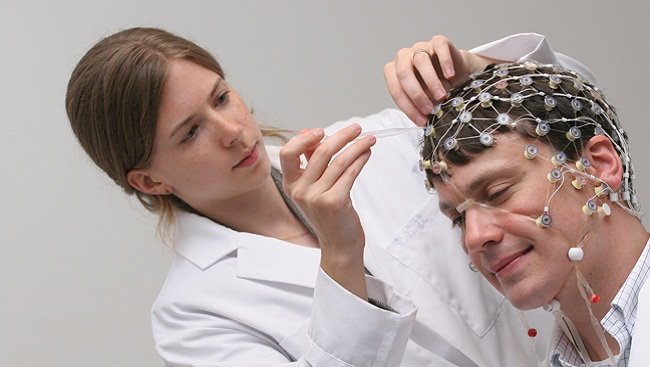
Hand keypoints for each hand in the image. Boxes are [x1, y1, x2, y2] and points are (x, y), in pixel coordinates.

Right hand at [279, 124, 375, 299]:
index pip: (288, 153)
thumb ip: (310, 160)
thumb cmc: (329, 215)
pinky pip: (349, 173)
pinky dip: (360, 159)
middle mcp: (300, 191)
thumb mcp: (314, 187)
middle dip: (342, 136)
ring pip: (339, 161)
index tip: (321, 131)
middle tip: (356, 128)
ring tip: (369, 139)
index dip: (304, 139)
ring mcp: (316, 197)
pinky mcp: (334, 202)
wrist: (339, 245)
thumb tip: (307, 132)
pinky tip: (367, 153)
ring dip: (357, 146)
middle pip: (320, 152)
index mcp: (292, 184)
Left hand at [384, 35, 501, 125]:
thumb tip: (423, 121)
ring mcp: (420, 47)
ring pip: (421, 61)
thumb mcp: (424, 99)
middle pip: (404, 73)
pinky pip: (439, 48)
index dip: (408, 107)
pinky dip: (445, 63)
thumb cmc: (434, 89)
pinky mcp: (438, 41)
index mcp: (394, 72)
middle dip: (416, 94)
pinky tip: (450, 76)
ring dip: (431, 82)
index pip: (395, 89)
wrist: (455, 74)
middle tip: (429, 109)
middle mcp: (404, 57)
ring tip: (441, 96)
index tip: (421, 121)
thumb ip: (420, 106)